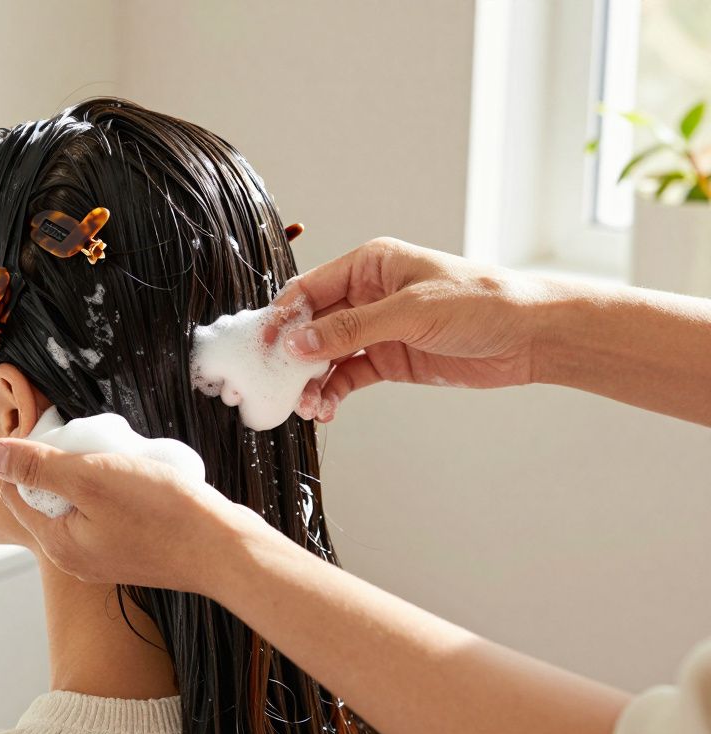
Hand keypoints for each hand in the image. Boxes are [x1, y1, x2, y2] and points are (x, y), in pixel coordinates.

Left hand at [0, 438, 265, 594]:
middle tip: (89, 442)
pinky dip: (115, 491)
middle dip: (61, 467)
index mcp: (58, 545)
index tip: (53, 433)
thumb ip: (37, 467)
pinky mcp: (135, 551)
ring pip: (81, 506)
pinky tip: (138, 476)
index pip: (16, 496)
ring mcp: (107, 558)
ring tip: (116, 456)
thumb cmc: (160, 513)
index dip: (26, 459)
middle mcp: (77, 558)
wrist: (225, 550)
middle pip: (48, 501)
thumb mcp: (90, 478)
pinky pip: (109, 514)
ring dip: (90, 476)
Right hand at [276, 237, 556, 420]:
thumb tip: (297, 343)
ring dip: (312, 381)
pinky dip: (333, 393)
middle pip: (311, 326)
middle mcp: (366, 295)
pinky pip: (347, 375)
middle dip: (293, 357)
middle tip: (279, 386)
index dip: (281, 318)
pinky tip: (326, 409)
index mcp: (368, 265)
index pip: (309, 290)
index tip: (262, 348)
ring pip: (326, 356)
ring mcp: (376, 328)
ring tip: (307, 406)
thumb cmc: (479, 303)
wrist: (529, 336)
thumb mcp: (409, 312)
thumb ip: (350, 329)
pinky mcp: (388, 359)